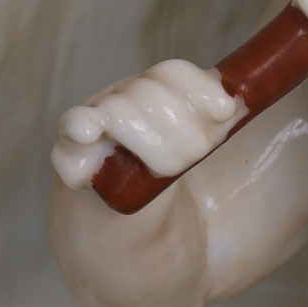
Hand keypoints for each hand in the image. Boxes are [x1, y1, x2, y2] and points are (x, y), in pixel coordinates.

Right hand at [52, 59, 246, 190]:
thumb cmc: (168, 185)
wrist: (125, 233)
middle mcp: (120, 99)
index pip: (172, 73)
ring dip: (151, 143)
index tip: (227, 112)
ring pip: (119, 111)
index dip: (200, 88)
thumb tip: (239, 103)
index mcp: (152, 93)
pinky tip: (89, 133)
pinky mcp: (68, 153)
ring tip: (166, 171)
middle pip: (150, 93)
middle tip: (197, 156)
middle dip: (182, 129)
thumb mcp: (200, 151)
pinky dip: (80, 128)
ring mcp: (92, 123)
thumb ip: (217, 125)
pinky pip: (69, 131)